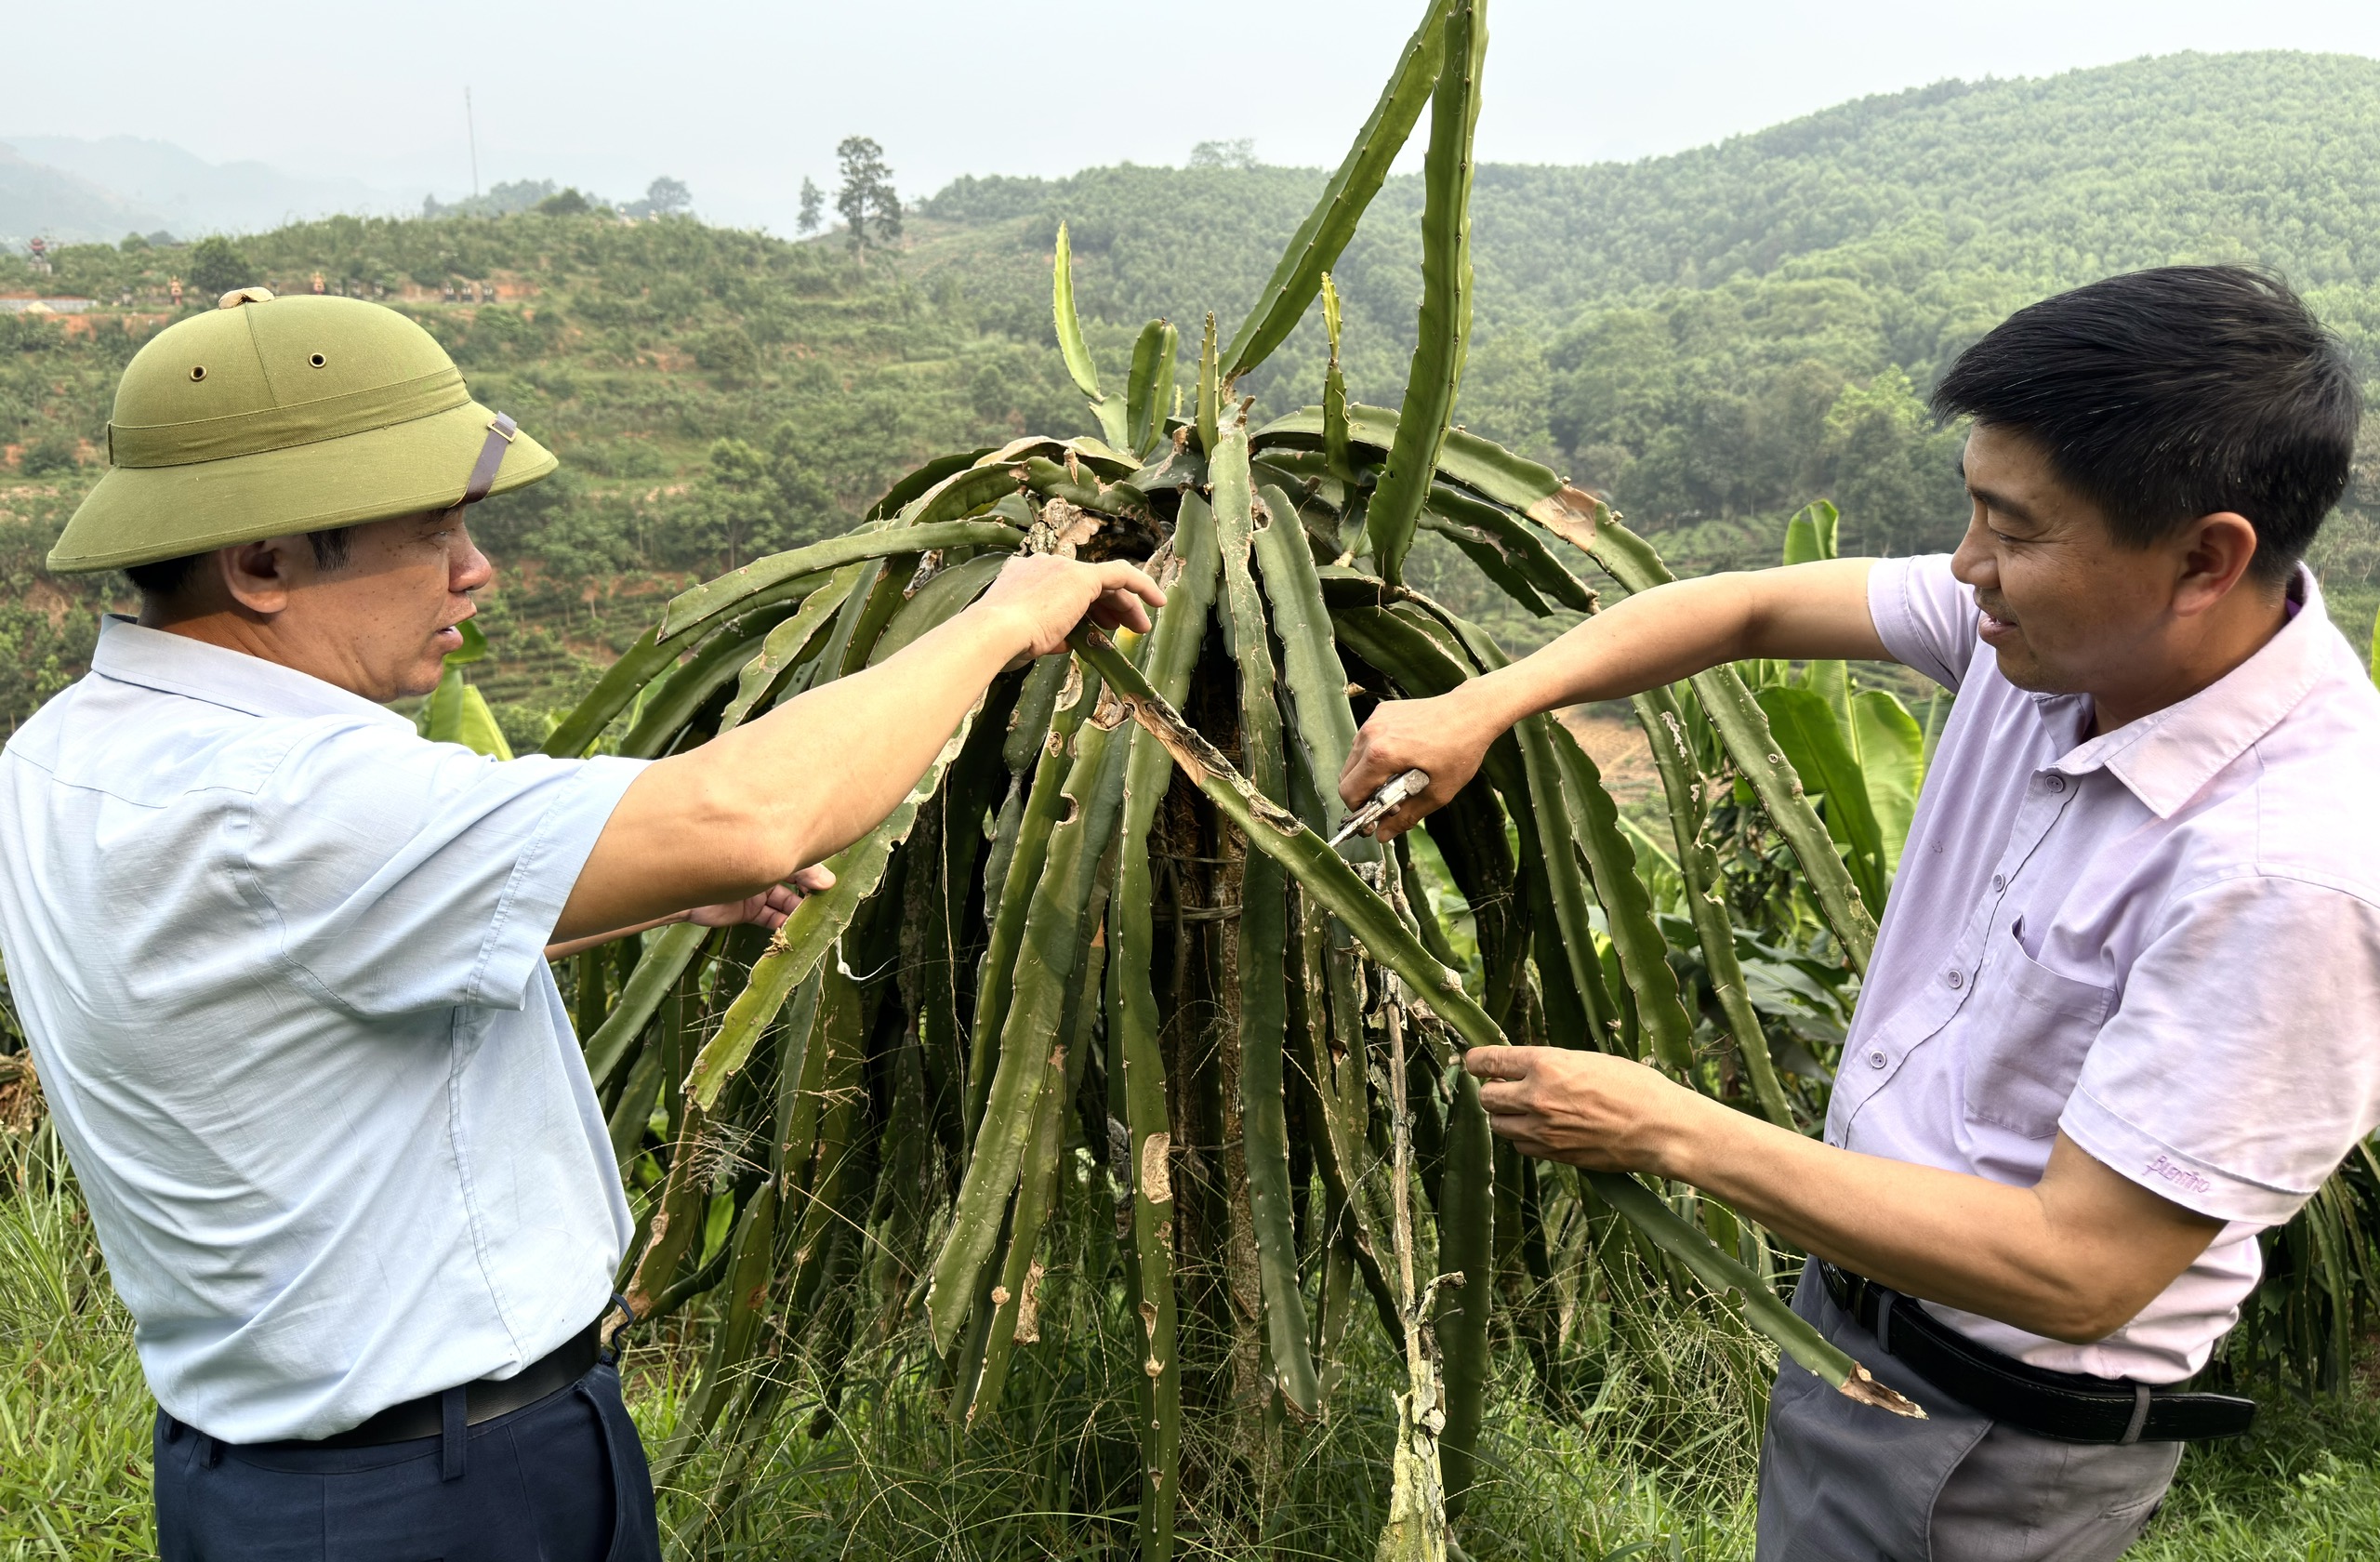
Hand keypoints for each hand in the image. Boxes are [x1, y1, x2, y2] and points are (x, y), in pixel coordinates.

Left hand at [684, 864, 837, 932]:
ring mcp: (758, 892)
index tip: (831, 887)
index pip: (800, 864)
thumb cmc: (727, 864)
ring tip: (813, 922)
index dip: (816, 875)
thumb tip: (829, 882)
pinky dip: (783, 926)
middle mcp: (765, 871)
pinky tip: (794, 931)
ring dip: (798, 913)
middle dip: (810, 896)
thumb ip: (799, 873)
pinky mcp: (749, 912)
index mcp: (770, 852)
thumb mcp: (767, 865)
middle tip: (826, 908)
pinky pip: (771, 919)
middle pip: (795, 885)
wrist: (688, 890)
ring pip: (785, 904)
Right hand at [975, 555, 1164, 660]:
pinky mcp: (1081, 577)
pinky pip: (1121, 574)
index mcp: (1023, 578)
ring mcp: (1061, 569)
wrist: (995, 633)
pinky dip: (1142, 585)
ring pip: (1106, 581)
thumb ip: (1049, 637)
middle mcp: (1043, 566)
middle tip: (1124, 627)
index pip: (1063, 589)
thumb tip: (1067, 641)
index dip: (1084, 607)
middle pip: (1087, 583)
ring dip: (1126, 604)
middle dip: (1109, 605)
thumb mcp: (1026, 641)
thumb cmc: (1001, 645)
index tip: (1097, 625)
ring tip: (1140, 626)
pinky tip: (1157, 601)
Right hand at [1338, 689, 1503, 839]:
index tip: (1374, 820)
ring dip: (1367, 775)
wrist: (1473, 712)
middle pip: (1346, 776)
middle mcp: (1372, 734)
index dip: (1359, 811)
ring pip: (1353, 758)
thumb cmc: (1460, 750)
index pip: (1349, 792)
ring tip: (1394, 781)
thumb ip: (1405, 816)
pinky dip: (1374, 755)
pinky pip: (1366, 741)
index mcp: (1381, 755)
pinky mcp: (1382, 712)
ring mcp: (1375, 720)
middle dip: (1362, 795)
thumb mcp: (1437, 793)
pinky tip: (1399, 759)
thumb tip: (1384, 834)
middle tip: (1386, 803)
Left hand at [1464, 1046, 1700, 1174]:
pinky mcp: (1554, 1154)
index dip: (1476, 1061)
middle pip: (1487, 1097)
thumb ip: (1552, 1064)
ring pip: (1499, 1124)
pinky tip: (1544, 1129)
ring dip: (1507, 1115)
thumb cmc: (1636, 1087)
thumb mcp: (1590, 1060)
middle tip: (1506, 1086)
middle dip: (1493, 1090)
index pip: (1489, 1061)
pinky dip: (1525, 1137)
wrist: (1662, 1129)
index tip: (1473, 1063)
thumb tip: (1523, 1068)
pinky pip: (1521, 1146)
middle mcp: (1537, 1097)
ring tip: (1528, 1108)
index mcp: (1546, 1064)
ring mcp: (1543, 1130)